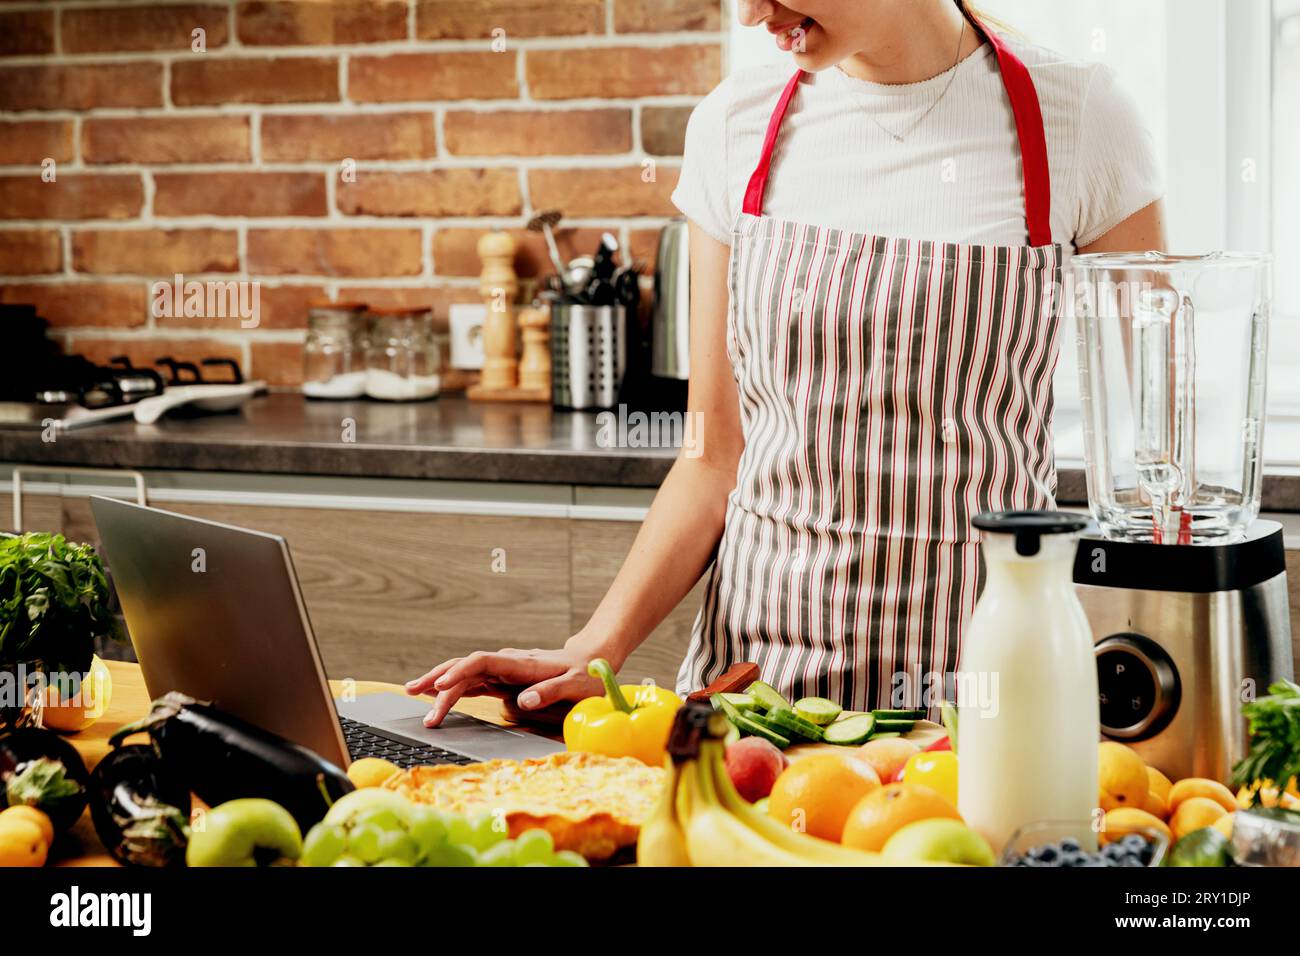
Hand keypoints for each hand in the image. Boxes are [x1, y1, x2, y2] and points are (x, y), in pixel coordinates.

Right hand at [404, 644, 605, 726]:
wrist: (591, 659)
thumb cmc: (585, 673)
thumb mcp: (576, 684)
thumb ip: (551, 692)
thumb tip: (525, 702)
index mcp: (521, 663)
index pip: (482, 662)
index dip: (460, 672)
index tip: (441, 686)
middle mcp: (507, 663)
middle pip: (465, 666)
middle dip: (438, 679)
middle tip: (415, 697)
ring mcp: (502, 671)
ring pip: (463, 672)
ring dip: (438, 681)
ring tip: (411, 692)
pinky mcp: (502, 679)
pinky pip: (472, 681)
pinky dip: (452, 687)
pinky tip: (434, 693)